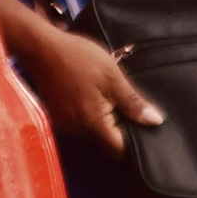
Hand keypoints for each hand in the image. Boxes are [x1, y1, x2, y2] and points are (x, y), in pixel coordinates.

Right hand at [0, 0, 162, 155]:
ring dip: (103, 122)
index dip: (135, 144)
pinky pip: (80, 124)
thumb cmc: (78, 58)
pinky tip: (91, 96)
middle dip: (119, 130)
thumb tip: (156, 122)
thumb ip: (133, 102)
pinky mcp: (57, 117)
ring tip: (109, 99)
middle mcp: (77, 131)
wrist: (40, 47)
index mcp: (93, 124)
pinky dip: (89, 115)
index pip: (120, 150)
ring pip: (92, 133)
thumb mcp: (112, 76)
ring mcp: (64, 124)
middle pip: (106, 143)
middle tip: (128, 108)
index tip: (144, 129)